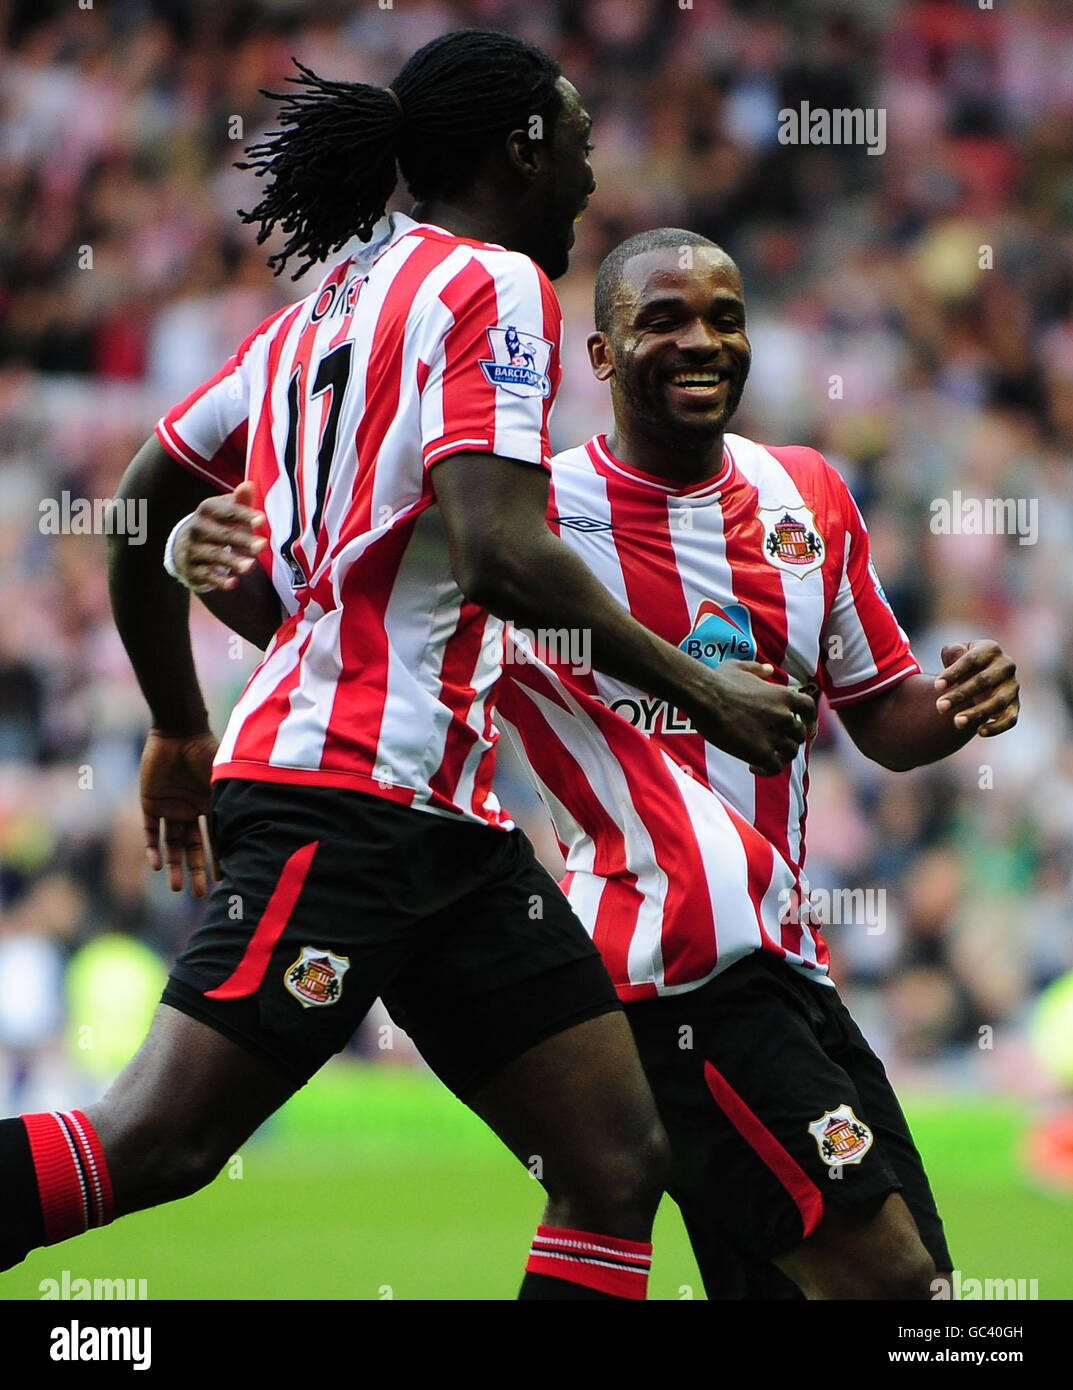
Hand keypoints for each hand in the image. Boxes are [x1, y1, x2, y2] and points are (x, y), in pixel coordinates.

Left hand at [141, 728, 218, 895]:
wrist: (178, 731)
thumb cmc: (205, 751)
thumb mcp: (221, 781)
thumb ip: (228, 803)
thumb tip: (250, 828)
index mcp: (211, 804)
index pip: (216, 839)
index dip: (220, 859)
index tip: (226, 880)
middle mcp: (191, 810)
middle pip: (193, 847)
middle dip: (196, 870)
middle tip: (199, 894)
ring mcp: (170, 807)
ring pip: (172, 844)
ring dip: (174, 865)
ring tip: (176, 888)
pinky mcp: (150, 803)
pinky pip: (150, 831)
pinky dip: (153, 848)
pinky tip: (156, 865)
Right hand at [173, 482, 265, 591]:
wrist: (186, 547)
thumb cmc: (216, 525)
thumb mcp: (225, 511)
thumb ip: (239, 502)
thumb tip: (249, 485)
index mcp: (207, 510)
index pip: (228, 512)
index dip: (244, 515)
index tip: (262, 520)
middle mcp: (197, 528)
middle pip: (223, 534)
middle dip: (243, 540)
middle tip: (263, 545)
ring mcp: (192, 550)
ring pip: (214, 555)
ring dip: (233, 561)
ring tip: (251, 566)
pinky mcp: (192, 570)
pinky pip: (206, 575)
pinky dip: (218, 580)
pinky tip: (233, 583)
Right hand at [685, 661, 817, 775]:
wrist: (706, 697)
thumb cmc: (718, 681)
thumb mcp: (739, 667)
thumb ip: (758, 669)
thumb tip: (769, 669)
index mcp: (783, 695)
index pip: (809, 708)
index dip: (810, 720)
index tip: (807, 729)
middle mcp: (784, 716)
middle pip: (799, 735)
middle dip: (788, 741)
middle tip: (774, 746)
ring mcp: (775, 735)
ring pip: (789, 753)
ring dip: (779, 757)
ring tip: (762, 759)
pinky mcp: (761, 752)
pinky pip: (774, 768)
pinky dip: (767, 771)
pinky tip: (752, 767)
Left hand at [934, 640, 1018, 737]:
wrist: (978, 676)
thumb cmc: (962, 665)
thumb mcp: (955, 653)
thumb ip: (953, 652)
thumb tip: (956, 656)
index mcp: (990, 649)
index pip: (972, 660)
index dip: (954, 673)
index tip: (936, 686)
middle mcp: (1006, 666)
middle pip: (983, 681)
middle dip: (960, 695)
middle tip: (940, 707)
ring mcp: (1012, 687)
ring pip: (997, 702)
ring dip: (977, 713)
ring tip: (956, 722)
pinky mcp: (1014, 706)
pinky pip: (1010, 719)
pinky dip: (997, 727)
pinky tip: (980, 732)